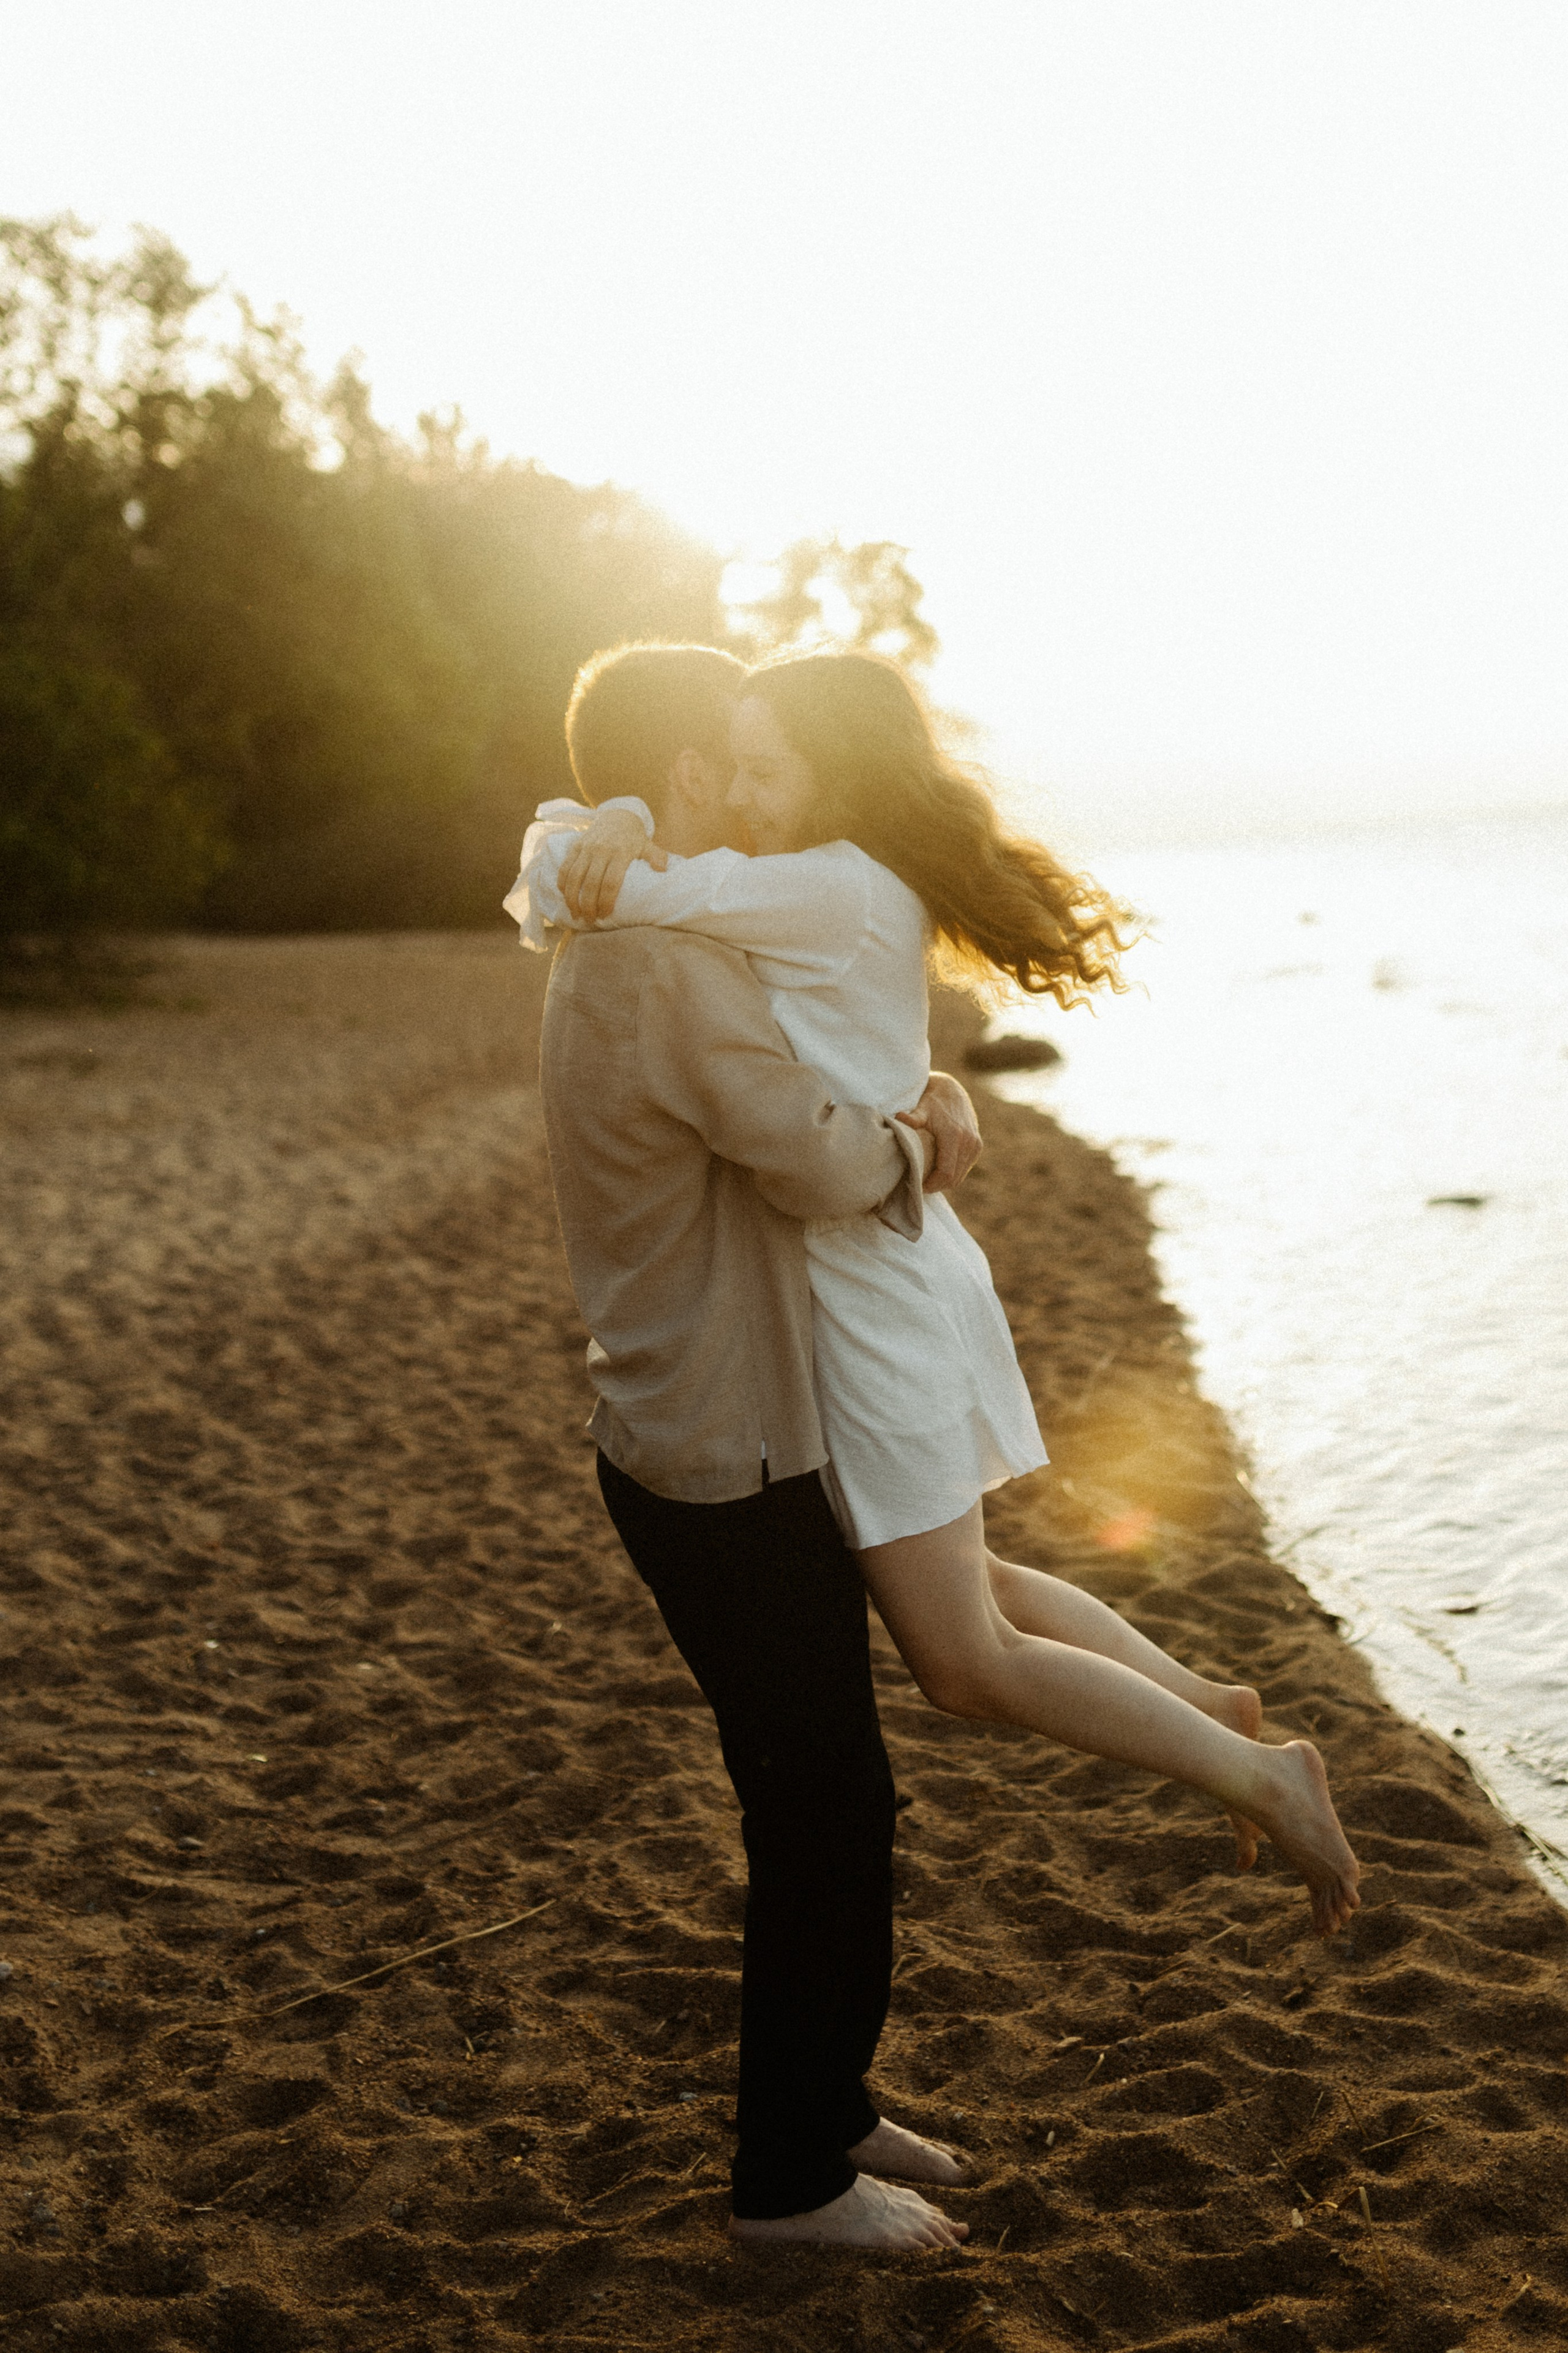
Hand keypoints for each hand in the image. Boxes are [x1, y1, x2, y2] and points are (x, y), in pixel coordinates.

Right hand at [559, 810, 667, 923]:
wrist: (616, 816)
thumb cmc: (634, 838)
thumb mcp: (647, 845)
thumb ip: (656, 857)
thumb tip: (663, 869)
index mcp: (620, 853)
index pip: (610, 882)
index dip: (606, 901)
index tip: (605, 915)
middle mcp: (600, 850)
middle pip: (590, 884)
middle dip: (588, 905)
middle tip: (590, 920)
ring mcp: (586, 848)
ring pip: (574, 877)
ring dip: (572, 899)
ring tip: (576, 914)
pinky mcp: (575, 846)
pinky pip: (565, 867)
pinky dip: (562, 883)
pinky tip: (565, 897)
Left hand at [898, 1071, 981, 1193]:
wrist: (951, 1090)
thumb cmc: (932, 1101)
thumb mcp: (921, 1107)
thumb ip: (913, 1117)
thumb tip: (898, 1117)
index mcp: (954, 1135)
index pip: (945, 1173)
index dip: (932, 1184)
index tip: (918, 1187)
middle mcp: (968, 1141)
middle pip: (953, 1178)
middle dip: (937, 1186)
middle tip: (920, 1187)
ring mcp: (975, 1144)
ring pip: (960, 1175)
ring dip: (945, 1182)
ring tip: (927, 1181)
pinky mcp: (977, 1145)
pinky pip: (965, 1168)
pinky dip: (953, 1174)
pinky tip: (938, 1172)